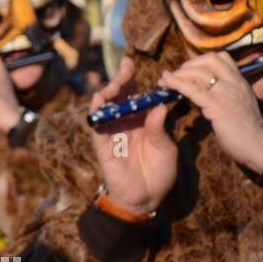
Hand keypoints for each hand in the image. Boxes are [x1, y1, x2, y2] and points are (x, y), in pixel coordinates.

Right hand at [90, 57, 177, 216]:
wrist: (147, 198)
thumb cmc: (160, 172)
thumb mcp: (166, 148)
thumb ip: (159, 128)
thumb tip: (158, 107)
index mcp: (142, 120)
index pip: (136, 94)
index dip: (133, 78)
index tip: (134, 63)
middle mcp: (125, 122)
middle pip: (119, 95)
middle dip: (121, 78)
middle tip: (127, 66)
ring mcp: (112, 131)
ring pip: (106, 105)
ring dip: (109, 91)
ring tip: (116, 84)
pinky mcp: (102, 143)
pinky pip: (96, 124)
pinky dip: (97, 111)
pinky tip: (100, 100)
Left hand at [158, 51, 262, 173]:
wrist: (258, 145)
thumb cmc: (247, 128)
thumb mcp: (240, 102)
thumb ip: (227, 91)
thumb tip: (207, 86)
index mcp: (240, 81)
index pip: (222, 57)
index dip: (201, 59)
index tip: (188, 69)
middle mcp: (234, 82)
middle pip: (209, 60)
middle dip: (188, 64)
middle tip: (175, 75)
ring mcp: (226, 92)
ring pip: (199, 72)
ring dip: (178, 74)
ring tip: (164, 81)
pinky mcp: (217, 106)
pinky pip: (193, 90)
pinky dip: (176, 83)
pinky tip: (166, 84)